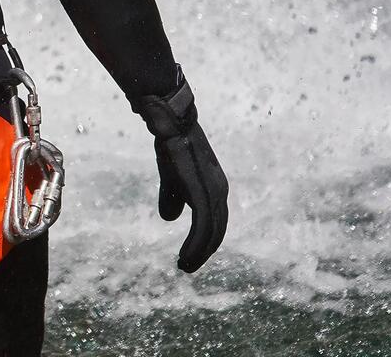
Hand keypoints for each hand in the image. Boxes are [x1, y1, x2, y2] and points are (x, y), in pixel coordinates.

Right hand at [129, 74, 227, 272]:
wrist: (170, 123)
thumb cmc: (170, 146)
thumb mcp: (171, 177)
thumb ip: (172, 197)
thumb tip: (170, 219)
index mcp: (214, 187)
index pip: (216, 221)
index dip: (205, 240)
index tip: (191, 255)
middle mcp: (220, 191)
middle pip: (217, 230)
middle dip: (204, 251)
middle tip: (188, 267)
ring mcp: (213, 191)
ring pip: (212, 232)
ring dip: (199, 252)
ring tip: (186, 266)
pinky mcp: (203, 191)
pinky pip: (203, 226)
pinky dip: (196, 245)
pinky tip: (185, 256)